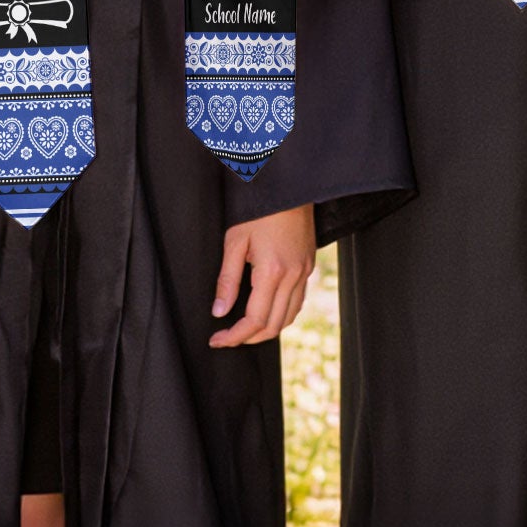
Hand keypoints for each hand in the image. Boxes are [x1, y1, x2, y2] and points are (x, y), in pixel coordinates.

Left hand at [209, 203, 315, 347]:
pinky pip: (298, 301)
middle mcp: (293, 275)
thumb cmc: (260, 209)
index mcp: (272, 271)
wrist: (289, 186)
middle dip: (249, 338)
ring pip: (289, 316)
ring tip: (245, 329)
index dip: (234, 336)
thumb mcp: (235, 241)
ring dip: (267, 329)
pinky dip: (282, 314)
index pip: (254, 320)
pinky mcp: (309, 265)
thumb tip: (219, 311)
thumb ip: (227, 280)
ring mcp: (304, 271)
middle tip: (227, 337)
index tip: (217, 340)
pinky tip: (267, 310)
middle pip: (273, 325)